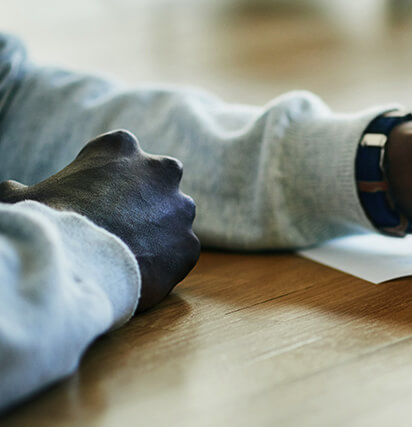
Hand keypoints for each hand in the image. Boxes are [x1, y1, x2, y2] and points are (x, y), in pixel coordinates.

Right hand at [0, 130, 199, 311]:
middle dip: (144, 197)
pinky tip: (140, 273)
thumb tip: (7, 192)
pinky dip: (164, 262)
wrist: (76, 263)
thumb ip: (20, 191)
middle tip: (119, 222)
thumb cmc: (45, 223)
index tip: (93, 197)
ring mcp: (180, 208)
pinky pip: (179, 252)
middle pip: (157, 180)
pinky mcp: (189, 244)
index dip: (106, 177)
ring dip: (158, 230)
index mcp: (120, 147)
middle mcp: (161, 169)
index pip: (119, 153)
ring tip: (128, 251)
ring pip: (174, 217)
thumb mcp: (20, 199)